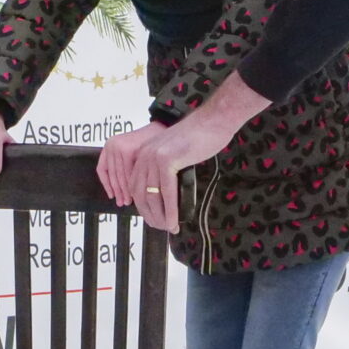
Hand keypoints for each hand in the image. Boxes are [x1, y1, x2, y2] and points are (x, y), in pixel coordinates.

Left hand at [95, 123, 169, 209]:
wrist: (164, 128)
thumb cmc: (152, 140)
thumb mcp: (133, 152)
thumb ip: (126, 165)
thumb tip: (122, 188)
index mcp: (110, 145)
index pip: (103, 169)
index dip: (107, 185)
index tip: (111, 195)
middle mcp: (112, 145)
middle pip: (112, 175)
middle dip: (117, 191)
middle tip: (122, 203)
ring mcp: (119, 147)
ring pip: (119, 176)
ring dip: (124, 191)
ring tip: (129, 201)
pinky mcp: (127, 150)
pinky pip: (128, 173)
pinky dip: (131, 185)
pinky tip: (135, 193)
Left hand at [109, 79, 267, 230]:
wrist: (212, 121)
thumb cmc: (199, 138)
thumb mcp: (175, 154)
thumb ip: (166, 170)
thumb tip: (166, 195)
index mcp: (144, 154)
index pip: (136, 186)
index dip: (143, 206)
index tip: (153, 219)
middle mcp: (145, 155)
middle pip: (140, 193)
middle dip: (149, 214)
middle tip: (160, 228)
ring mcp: (155, 157)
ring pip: (152, 195)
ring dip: (160, 216)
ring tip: (168, 228)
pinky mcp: (167, 160)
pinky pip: (167, 192)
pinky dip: (170, 210)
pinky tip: (174, 222)